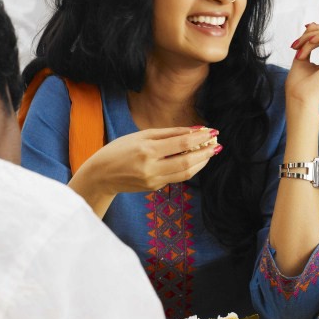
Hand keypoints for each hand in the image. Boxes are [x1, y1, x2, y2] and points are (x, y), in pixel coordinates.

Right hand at [80, 126, 220, 193]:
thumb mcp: (142, 135)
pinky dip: (189, 168)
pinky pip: (177, 177)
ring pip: (186, 173)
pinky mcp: (154, 187)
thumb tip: (194, 130)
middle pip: (187, 162)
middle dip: (206, 153)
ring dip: (201, 163)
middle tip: (217, 145)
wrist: (101, 175)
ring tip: (210, 152)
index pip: (182, 143)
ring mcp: (153, 180)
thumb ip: (169, 133)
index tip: (213, 131)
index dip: (200, 138)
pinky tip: (195, 159)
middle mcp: (151, 167)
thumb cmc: (120, 149)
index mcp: (147, 150)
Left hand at [285, 22, 318, 107]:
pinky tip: (307, 43)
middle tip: (297, 42)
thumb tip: (311, 25)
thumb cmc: (299, 86)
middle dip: (312, 33)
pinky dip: (317, 38)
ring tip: (299, 46)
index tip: (298, 39)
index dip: (314, 33)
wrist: (300, 99)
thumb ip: (308, 43)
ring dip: (313, 36)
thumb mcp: (302, 57)